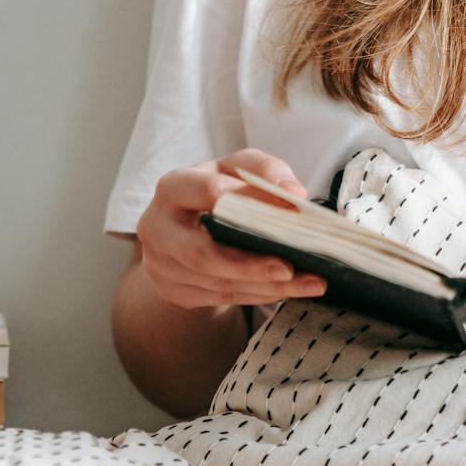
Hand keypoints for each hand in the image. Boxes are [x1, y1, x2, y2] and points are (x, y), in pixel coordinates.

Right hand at [132, 148, 329, 309]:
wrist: (180, 225)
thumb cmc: (214, 190)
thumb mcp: (235, 168)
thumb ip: (265, 170)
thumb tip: (294, 193)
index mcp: (172, 187)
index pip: (211, 192)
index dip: (251, 201)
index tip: (291, 211)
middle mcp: (157, 227)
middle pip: (204, 253)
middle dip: (251, 264)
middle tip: (291, 269)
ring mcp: (160, 264)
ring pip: (217, 282)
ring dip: (265, 286)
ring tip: (308, 283)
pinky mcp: (171, 290)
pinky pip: (219, 297)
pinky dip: (257, 295)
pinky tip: (286, 290)